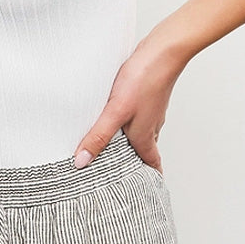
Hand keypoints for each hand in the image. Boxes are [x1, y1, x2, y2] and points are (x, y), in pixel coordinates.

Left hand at [73, 34, 185, 174]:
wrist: (163, 50)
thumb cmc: (144, 80)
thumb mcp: (116, 111)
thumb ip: (99, 136)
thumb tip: (82, 162)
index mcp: (145, 136)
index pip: (151, 165)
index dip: (148, 179)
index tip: (143, 192)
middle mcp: (150, 126)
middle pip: (143, 150)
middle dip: (133, 162)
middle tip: (117, 173)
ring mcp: (150, 110)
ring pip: (139, 132)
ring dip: (127, 141)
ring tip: (109, 146)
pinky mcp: (145, 95)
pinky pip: (136, 115)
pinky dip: (126, 121)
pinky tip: (112, 114)